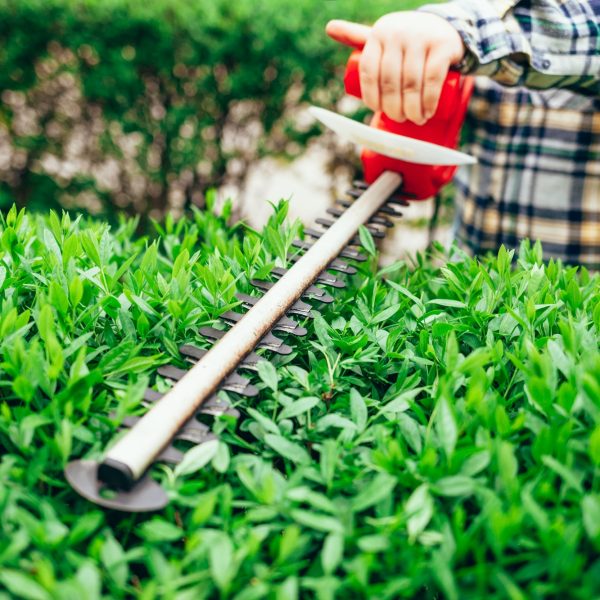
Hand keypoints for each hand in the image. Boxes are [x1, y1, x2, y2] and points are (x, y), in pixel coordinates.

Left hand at [326, 12, 464, 123]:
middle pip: (389, 82)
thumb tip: (329, 28)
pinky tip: (428, 113)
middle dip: (393, 109)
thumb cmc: (405, 41)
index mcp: (378, 35)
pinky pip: (433, 79)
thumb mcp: (382, 37)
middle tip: (399, 119)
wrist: (444, 27)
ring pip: (411, 83)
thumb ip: (356, 36)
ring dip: (412, 110)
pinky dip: (429, 101)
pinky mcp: (443, 46)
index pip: (368, 73)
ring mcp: (421, 38)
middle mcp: (397, 34)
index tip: (379, 111)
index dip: (372, 97)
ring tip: (415, 120)